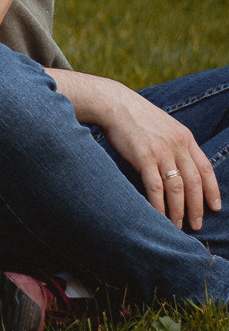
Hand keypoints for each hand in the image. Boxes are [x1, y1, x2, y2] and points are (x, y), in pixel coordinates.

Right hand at [95, 81, 220, 230]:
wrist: (114, 104)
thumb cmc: (136, 117)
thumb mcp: (164, 126)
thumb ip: (175, 144)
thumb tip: (180, 167)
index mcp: (185, 137)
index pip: (206, 168)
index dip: (212, 190)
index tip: (215, 207)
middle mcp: (177, 145)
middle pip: (193, 182)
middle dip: (197, 207)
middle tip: (196, 225)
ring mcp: (161, 151)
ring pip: (177, 188)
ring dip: (178, 210)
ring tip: (177, 226)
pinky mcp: (143, 157)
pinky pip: (155, 188)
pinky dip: (158, 205)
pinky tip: (158, 216)